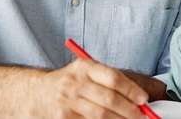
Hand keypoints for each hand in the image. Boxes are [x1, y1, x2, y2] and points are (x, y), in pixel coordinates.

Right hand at [32, 59, 148, 118]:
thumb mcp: (85, 72)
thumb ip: (108, 80)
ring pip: (100, 115)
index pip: (113, 77)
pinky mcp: (63, 118)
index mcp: (84, 67)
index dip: (131, 90)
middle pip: (108, 99)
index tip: (143, 99)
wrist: (37, 94)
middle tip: (143, 116)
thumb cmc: (69, 83)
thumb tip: (137, 97)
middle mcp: (75, 83)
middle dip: (130, 110)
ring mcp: (67, 102)